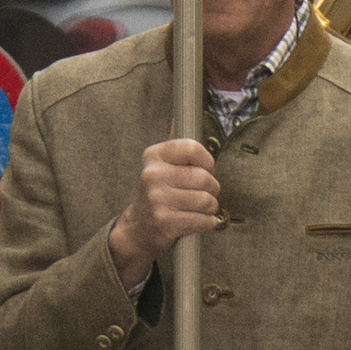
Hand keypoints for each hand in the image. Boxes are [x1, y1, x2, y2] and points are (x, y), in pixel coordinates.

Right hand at [106, 136, 225, 281]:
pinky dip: (207, 222)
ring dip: (210, 207)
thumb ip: (180, 149)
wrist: (138, 228)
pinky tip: (198, 221)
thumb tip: (187, 120)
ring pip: (206, 200)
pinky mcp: (165, 221)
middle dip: (212, 189)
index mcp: (154, 155)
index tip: (205, 169)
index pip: (193, 148)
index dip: (207, 161)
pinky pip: (203, 220)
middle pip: (204, 177)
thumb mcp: (162, 166)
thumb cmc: (159, 195)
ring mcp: (157, 199)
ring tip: (199, 208)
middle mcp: (152, 175)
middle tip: (204, 194)